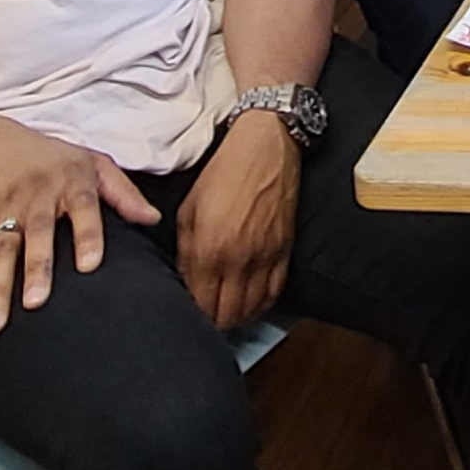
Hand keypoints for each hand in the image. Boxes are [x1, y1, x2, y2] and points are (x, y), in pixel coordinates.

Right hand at [0, 113, 159, 333]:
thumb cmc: (50, 159)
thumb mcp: (92, 163)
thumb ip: (123, 193)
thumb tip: (153, 220)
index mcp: (69, 182)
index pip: (82, 207)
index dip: (86, 235)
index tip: (90, 265)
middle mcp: (34, 197)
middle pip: (35, 235)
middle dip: (35, 268)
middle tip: (35, 303)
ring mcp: (2, 213)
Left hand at [176, 113, 299, 330]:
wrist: (265, 149)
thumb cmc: (223, 173)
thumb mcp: (189, 209)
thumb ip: (185, 251)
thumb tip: (184, 280)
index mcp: (211, 249)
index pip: (201, 304)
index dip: (193, 314)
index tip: (187, 311)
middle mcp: (240, 260)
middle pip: (227, 316)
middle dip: (213, 321)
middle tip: (204, 316)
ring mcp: (266, 259)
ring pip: (252, 310)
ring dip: (237, 317)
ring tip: (225, 312)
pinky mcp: (285, 253)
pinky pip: (274, 294)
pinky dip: (260, 305)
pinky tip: (249, 303)